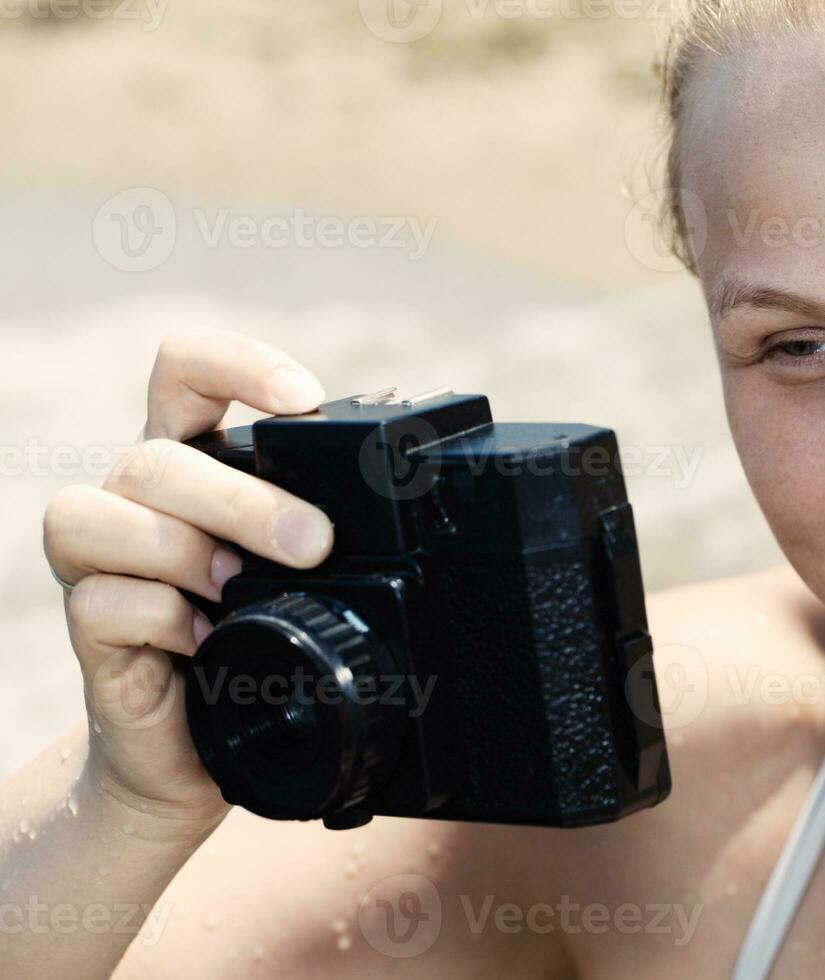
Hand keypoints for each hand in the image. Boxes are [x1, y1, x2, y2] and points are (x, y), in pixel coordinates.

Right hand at [42, 329, 334, 830]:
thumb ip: (327, 525)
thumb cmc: (261, 643)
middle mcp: (138, 499)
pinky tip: (207, 640)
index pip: (185, 371)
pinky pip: (101, 600)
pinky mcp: (89, 626)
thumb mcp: (307, 574)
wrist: (199, 751)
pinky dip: (162, 618)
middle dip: (242, 497)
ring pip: (101, 512)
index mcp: (195, 462)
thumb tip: (418, 502)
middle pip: (156, 456)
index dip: (235, 364)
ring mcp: (104, 561)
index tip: (303, 398)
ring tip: (236, 589)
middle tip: (314, 545)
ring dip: (185, 549)